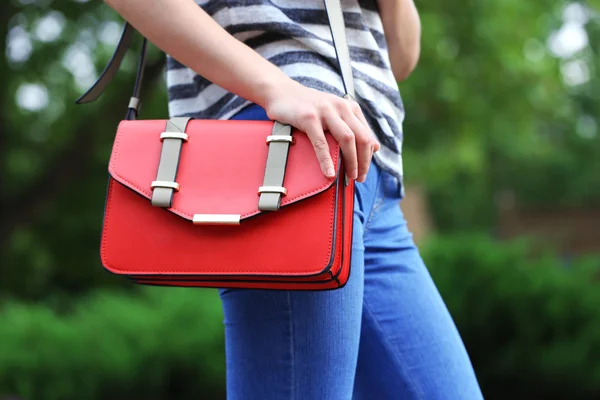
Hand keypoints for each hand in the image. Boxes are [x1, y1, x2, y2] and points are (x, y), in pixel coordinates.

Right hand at [263, 79, 379, 182]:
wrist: (281, 92)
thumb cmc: (308, 107)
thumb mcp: (335, 114)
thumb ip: (354, 128)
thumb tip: (376, 147)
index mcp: (350, 108)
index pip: (367, 135)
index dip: (368, 157)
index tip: (364, 172)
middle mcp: (341, 107)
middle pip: (361, 138)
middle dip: (363, 161)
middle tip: (359, 178)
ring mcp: (325, 111)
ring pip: (347, 139)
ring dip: (351, 161)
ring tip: (349, 176)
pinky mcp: (309, 117)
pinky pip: (322, 142)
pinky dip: (327, 159)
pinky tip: (329, 172)